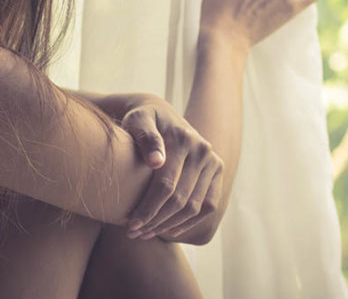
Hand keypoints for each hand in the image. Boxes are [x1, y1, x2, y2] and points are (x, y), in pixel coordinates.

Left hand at [119, 96, 223, 239]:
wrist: (161, 114)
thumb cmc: (143, 120)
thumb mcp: (138, 121)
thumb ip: (145, 137)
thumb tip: (156, 161)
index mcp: (183, 138)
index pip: (165, 185)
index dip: (148, 209)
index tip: (130, 225)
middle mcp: (202, 150)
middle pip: (180, 199)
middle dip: (155, 221)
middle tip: (133, 234)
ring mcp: (212, 161)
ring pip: (194, 206)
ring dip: (169, 225)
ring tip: (146, 233)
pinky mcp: (217, 171)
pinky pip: (208, 205)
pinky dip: (190, 221)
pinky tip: (169, 230)